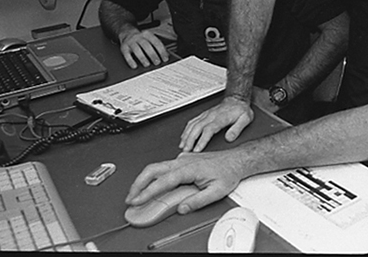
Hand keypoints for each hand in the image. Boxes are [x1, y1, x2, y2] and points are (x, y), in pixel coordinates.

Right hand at [118, 28, 168, 68]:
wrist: (126, 32)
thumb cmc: (141, 38)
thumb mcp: (149, 38)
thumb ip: (157, 45)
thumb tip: (166, 55)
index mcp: (147, 34)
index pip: (156, 42)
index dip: (161, 51)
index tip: (165, 58)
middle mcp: (139, 37)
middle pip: (147, 46)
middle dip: (153, 55)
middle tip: (157, 62)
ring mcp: (130, 42)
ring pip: (137, 50)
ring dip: (143, 58)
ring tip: (147, 64)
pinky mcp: (123, 47)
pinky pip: (126, 54)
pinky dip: (130, 61)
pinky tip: (134, 66)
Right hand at [125, 150, 244, 213]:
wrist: (236, 160)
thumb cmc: (229, 172)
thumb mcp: (217, 191)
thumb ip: (198, 201)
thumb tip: (182, 208)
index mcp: (189, 168)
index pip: (163, 181)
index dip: (147, 192)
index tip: (137, 200)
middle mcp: (183, 161)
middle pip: (153, 170)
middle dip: (138, 184)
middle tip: (131, 197)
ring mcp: (182, 159)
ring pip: (157, 167)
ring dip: (144, 180)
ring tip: (137, 194)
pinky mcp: (183, 160)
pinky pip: (164, 167)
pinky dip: (153, 176)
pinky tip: (151, 185)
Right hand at [180, 96, 253, 152]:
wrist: (237, 99)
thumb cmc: (241, 110)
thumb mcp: (245, 119)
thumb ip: (238, 128)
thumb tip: (229, 138)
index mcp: (221, 118)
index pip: (209, 129)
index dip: (202, 140)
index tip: (197, 149)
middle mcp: (211, 116)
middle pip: (197, 128)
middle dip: (190, 140)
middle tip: (186, 151)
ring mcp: (207, 115)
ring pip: (193, 125)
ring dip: (186, 136)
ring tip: (182, 146)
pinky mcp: (204, 114)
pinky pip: (192, 121)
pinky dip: (186, 130)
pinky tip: (184, 136)